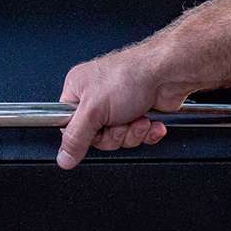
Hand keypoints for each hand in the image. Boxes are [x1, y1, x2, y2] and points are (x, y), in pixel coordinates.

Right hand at [56, 44, 188, 169]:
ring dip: (133, 132)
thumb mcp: (93, 111)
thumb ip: (75, 138)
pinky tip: (150, 120)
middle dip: (116, 134)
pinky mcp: (139, 112)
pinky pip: (137, 135)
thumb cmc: (131, 76)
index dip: (85, 135)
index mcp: (78, 89)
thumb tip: (64, 158)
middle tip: (121, 122)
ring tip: (138, 117)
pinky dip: (147, 131)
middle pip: (98, 137)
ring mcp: (119, 105)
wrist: (167, 73)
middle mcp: (97, 97)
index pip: (70, 127)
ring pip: (119, 138)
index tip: (96, 132)